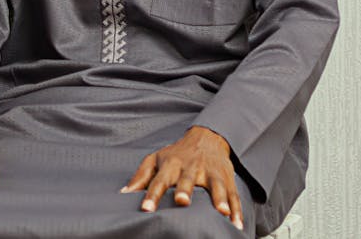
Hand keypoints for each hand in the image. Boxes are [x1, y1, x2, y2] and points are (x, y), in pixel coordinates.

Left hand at [120, 126, 243, 230]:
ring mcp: (211, 172)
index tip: (146, 209)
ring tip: (222, 212)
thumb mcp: (156, 159)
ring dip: (219, 199)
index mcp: (171, 164)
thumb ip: (141, 177)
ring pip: (216, 186)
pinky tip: (237, 223)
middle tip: (181, 201)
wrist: (207, 137)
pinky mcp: (226, 178)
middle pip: (187, 179)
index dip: (151, 195)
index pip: (158, 180)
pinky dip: (236, 209)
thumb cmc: (177, 154)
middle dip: (185, 190)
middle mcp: (191, 167)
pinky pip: (233, 194)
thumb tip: (124, 194)